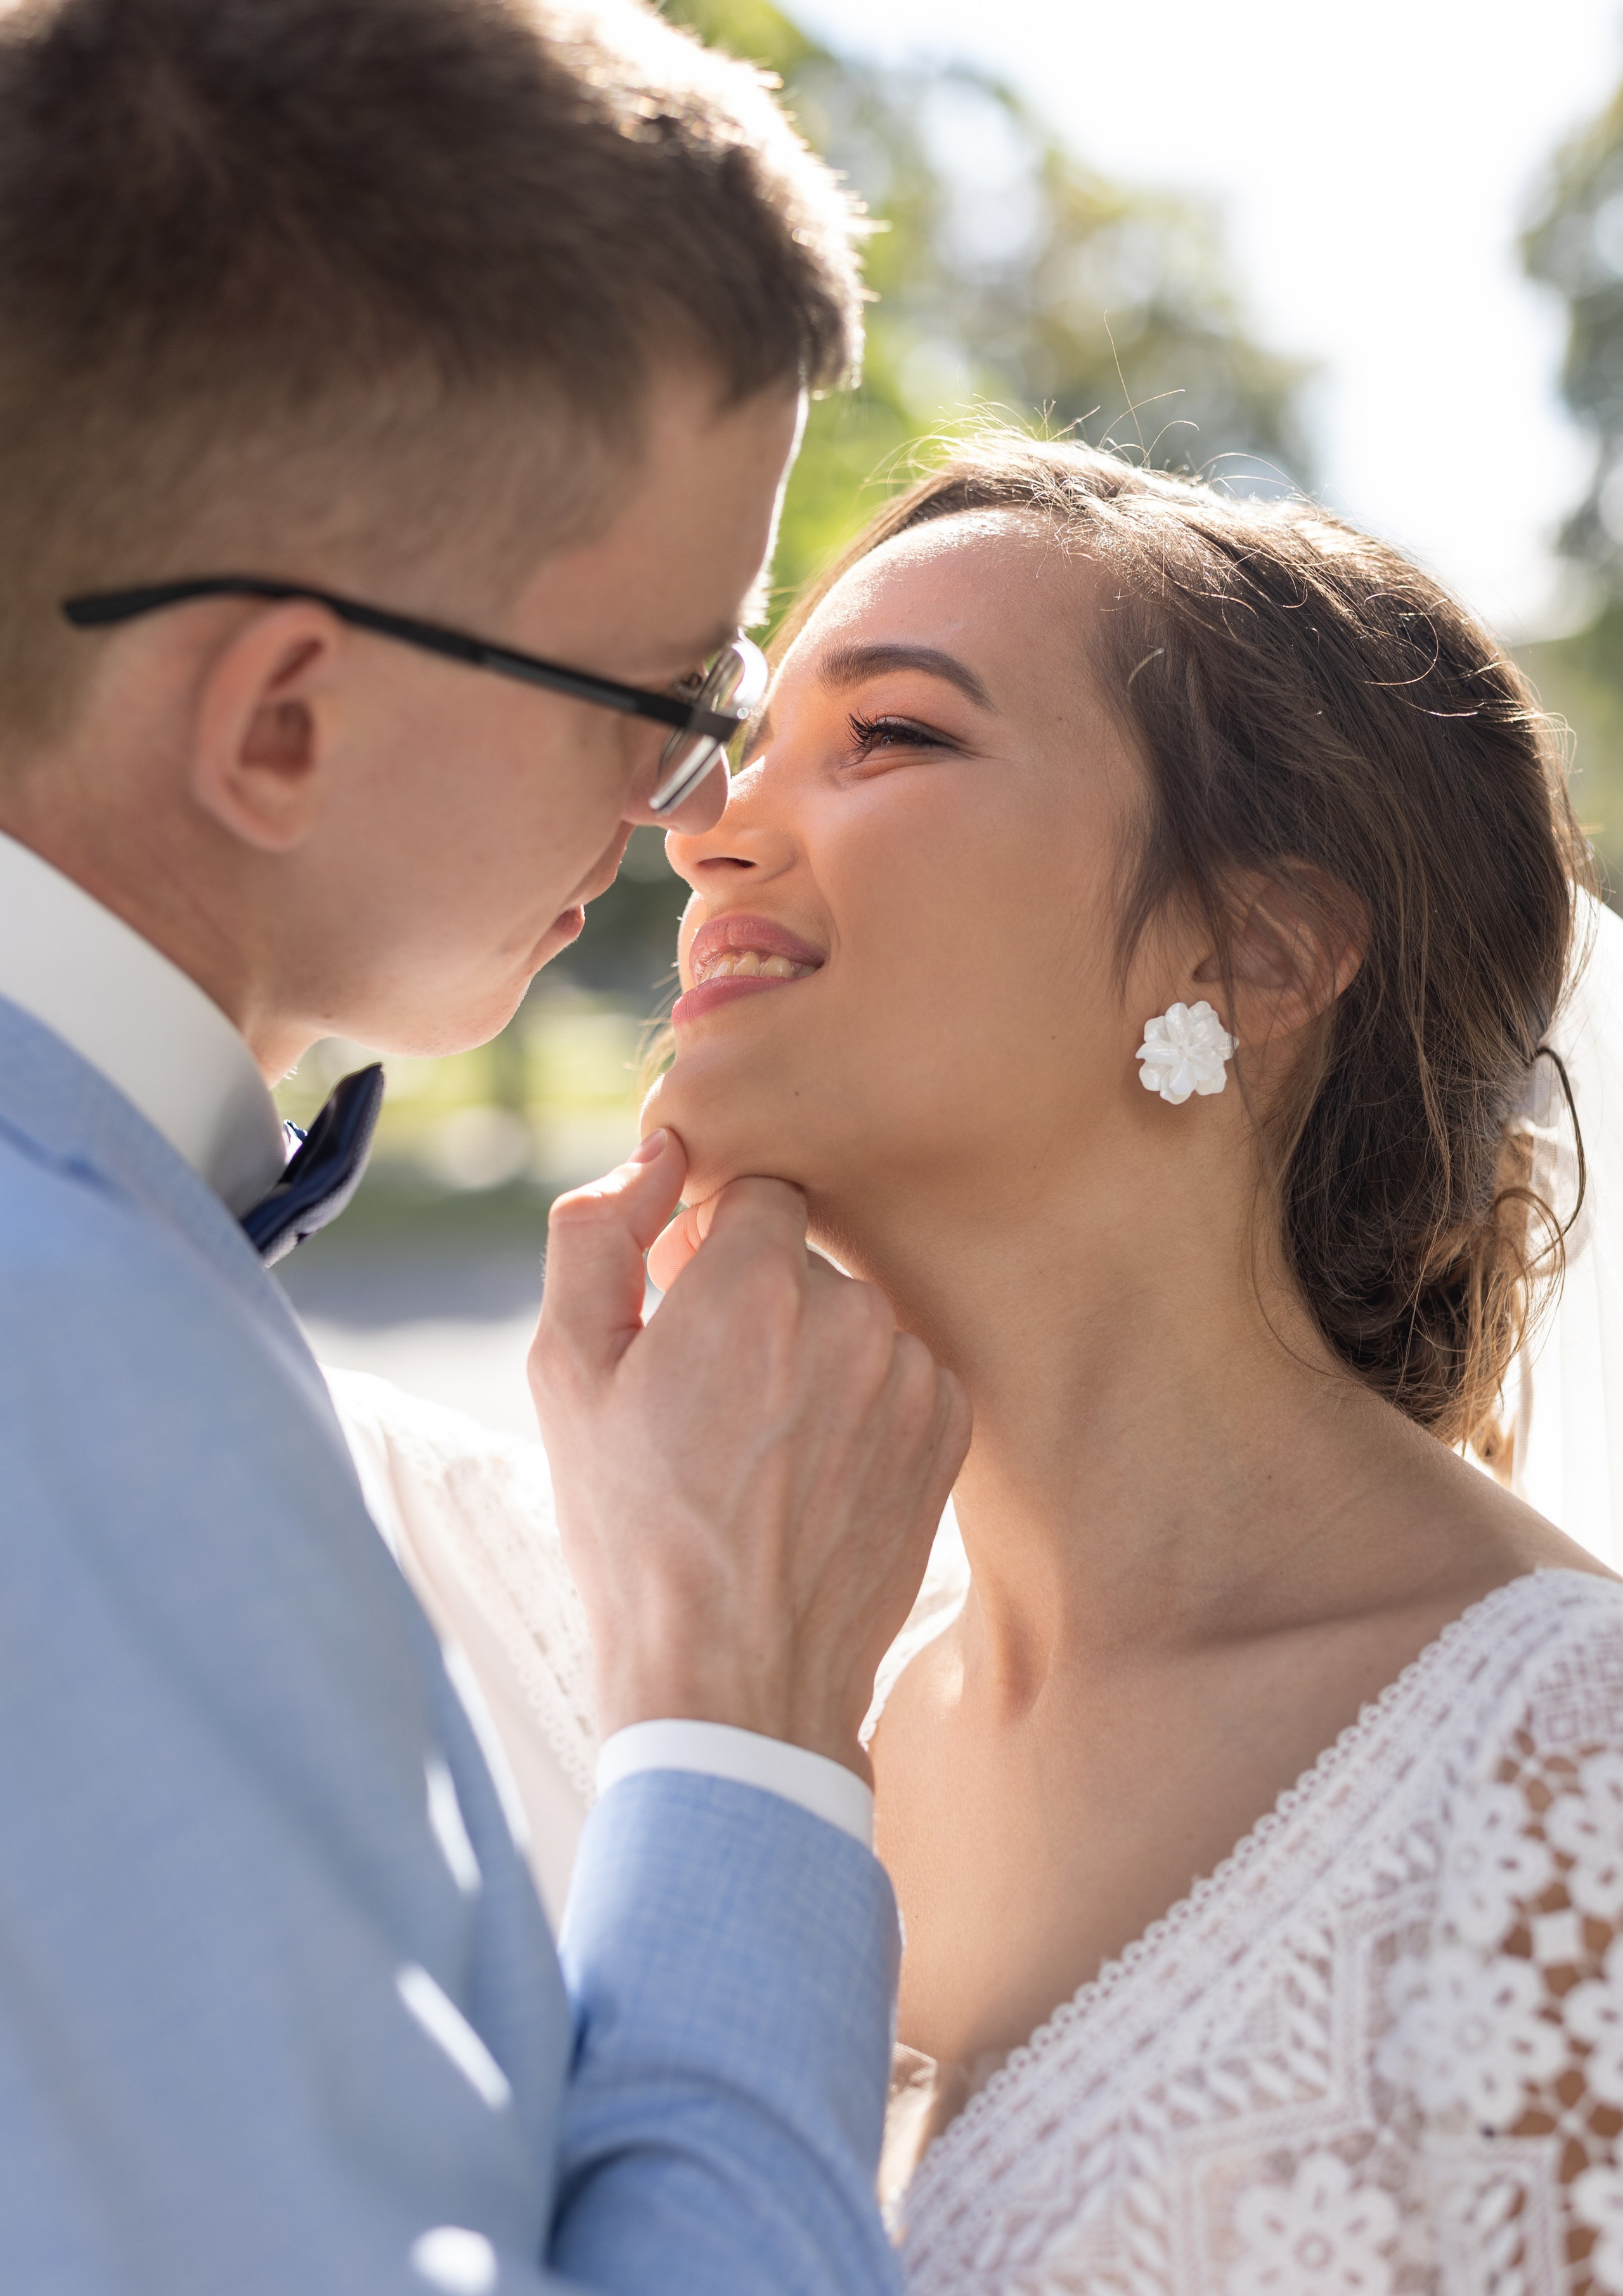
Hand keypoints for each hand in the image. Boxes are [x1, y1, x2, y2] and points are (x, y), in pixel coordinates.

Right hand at [528, 1130, 969, 1777]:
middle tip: (707, 1400)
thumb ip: (596, 1234)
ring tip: (759, 1448)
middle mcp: (852, 1316)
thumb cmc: (634, 1531)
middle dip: (757, 1300)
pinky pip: (901, 1372)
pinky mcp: (950, 1429)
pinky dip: (861, 1404)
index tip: (682, 1306)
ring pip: (854, 1315)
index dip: (709, 1244)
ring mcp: (912, 1375)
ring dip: (813, 1353)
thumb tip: (656, 1154)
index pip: (755, 1190)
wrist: (734, 1680)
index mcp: (753, 1286)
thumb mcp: (566, 1375)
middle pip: (805, 1255)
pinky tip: (811, 1472)